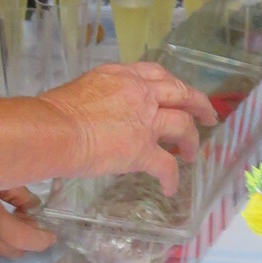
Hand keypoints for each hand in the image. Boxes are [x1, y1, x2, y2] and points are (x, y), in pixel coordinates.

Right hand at [0, 188, 54, 259]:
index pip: (24, 240)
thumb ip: (15, 191)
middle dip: (28, 240)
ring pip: (0, 252)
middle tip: (30, 221)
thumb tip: (33, 206)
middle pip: (15, 251)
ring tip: (10, 219)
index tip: (51, 233)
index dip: (43, 239)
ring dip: (9, 240)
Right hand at [46, 62, 213, 195]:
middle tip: (208, 116)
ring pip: (183, 126)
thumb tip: (101, 110)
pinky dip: (172, 178)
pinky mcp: (143, 150)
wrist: (53, 131)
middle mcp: (140, 93)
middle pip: (181, 93)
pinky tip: (171, 188)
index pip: (157, 74)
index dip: (172, 85)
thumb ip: (102, 95)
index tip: (178, 93)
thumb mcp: (82, 88)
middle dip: (199, 104)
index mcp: (122, 76)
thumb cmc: (54, 112)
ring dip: (191, 140)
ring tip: (192, 154)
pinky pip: (166, 166)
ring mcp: (145, 121)